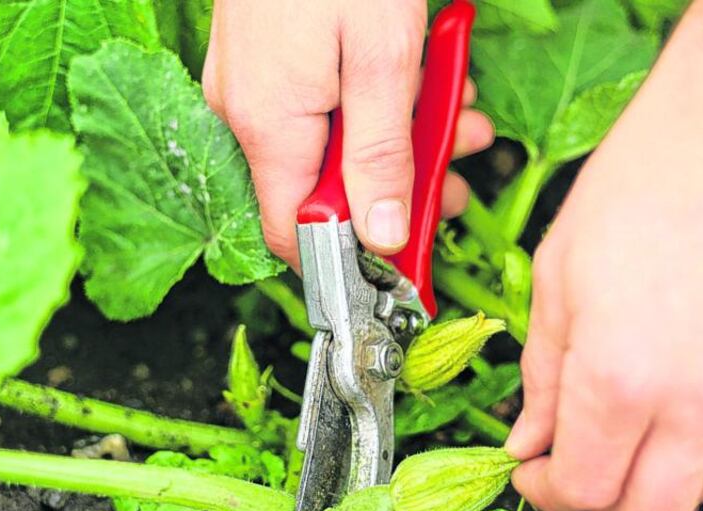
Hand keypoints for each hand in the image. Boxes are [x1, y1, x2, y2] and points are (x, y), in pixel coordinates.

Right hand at [203, 0, 493, 267]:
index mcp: (270, 125)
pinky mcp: (266, 65)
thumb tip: (382, 239)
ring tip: (456, 115)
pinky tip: (417, 83)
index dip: (352, 259)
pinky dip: (371, 106)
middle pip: (322, 191)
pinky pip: (319, 110)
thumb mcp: (382, 58)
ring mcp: (252, 87)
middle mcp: (246, 115)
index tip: (410, 260)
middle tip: (456, 171)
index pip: (296, 234)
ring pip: (328, 148)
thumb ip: (381, 154)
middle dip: (397, 188)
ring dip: (397, 142)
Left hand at [507, 0, 702, 510]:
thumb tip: (530, 436)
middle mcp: (694, 405)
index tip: (531, 469)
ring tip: (634, 420)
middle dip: (603, 500)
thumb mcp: (558, 275)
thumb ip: (544, 372)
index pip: (580, 488)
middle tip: (578, 459)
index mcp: (618, 380)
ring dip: (663, 473)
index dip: (546, 489)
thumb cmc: (647, 181)